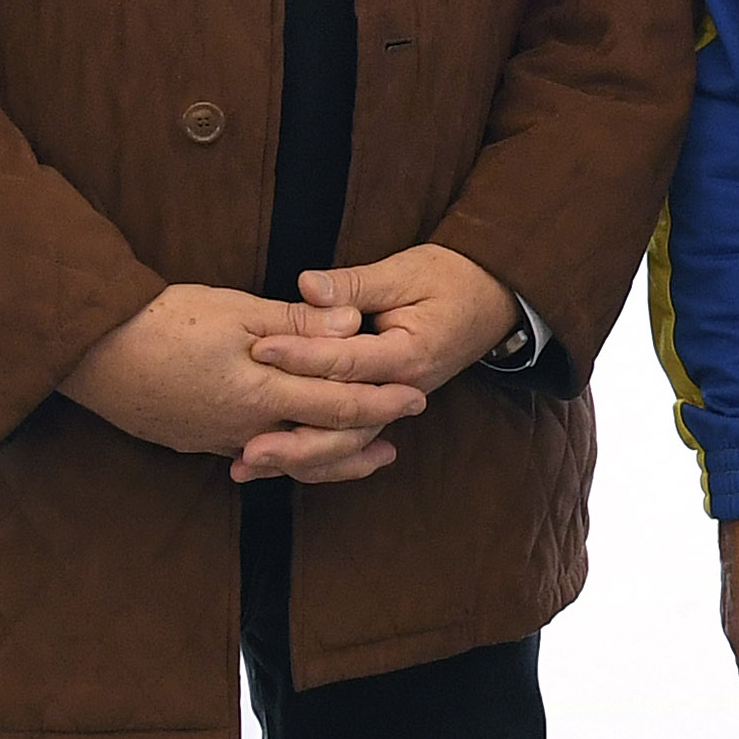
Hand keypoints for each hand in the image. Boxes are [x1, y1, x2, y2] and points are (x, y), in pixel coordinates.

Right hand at [61, 283, 422, 476]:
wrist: (90, 352)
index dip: (381, 398)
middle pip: (321, 438)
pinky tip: (296, 448)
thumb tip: (354, 324)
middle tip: (405, 427)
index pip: (337, 402)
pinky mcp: (196, 440)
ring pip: (292, 455)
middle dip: (368, 432)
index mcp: (260, 393)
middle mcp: (245, 427)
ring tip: (369, 454)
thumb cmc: (164, 322)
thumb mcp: (237, 311)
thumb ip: (299, 323)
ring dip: (334, 455)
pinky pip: (257, 451)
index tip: (416, 393)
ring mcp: (219, 439)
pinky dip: (289, 453)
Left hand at [237, 246, 524, 483]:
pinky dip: (311, 458)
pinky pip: (346, 442)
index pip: (346, 363)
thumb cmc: (450, 279)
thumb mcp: (406, 272)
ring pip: (343, 446)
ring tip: (246, 465)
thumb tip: (308, 285)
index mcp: (408, 355)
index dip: (300, 355)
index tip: (258, 349)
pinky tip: (271, 466)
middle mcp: (401, 390)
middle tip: (246, 447)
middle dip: (292, 438)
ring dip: (296, 459)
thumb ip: (355, 285)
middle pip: (343, 426)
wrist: (492, 298)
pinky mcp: (382, 408)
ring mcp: (393, 406)